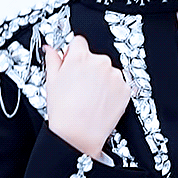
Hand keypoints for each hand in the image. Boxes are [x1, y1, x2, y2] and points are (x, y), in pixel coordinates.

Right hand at [43, 35, 130, 157]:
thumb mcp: (51, 81)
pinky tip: (100, 101)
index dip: (73, 53)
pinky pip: (119, 84)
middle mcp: (100, 62)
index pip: (78, 42)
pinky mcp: (126, 88)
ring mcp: (115, 75)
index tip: (72, 63)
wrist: (78, 135)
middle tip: (79, 86)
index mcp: (80, 57)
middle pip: (94, 58)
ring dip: (101, 79)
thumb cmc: (64, 111)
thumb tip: (51, 49)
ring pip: (108, 71)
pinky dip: (112, 91)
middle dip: (88, 68)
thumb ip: (53, 60)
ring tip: (89, 97)